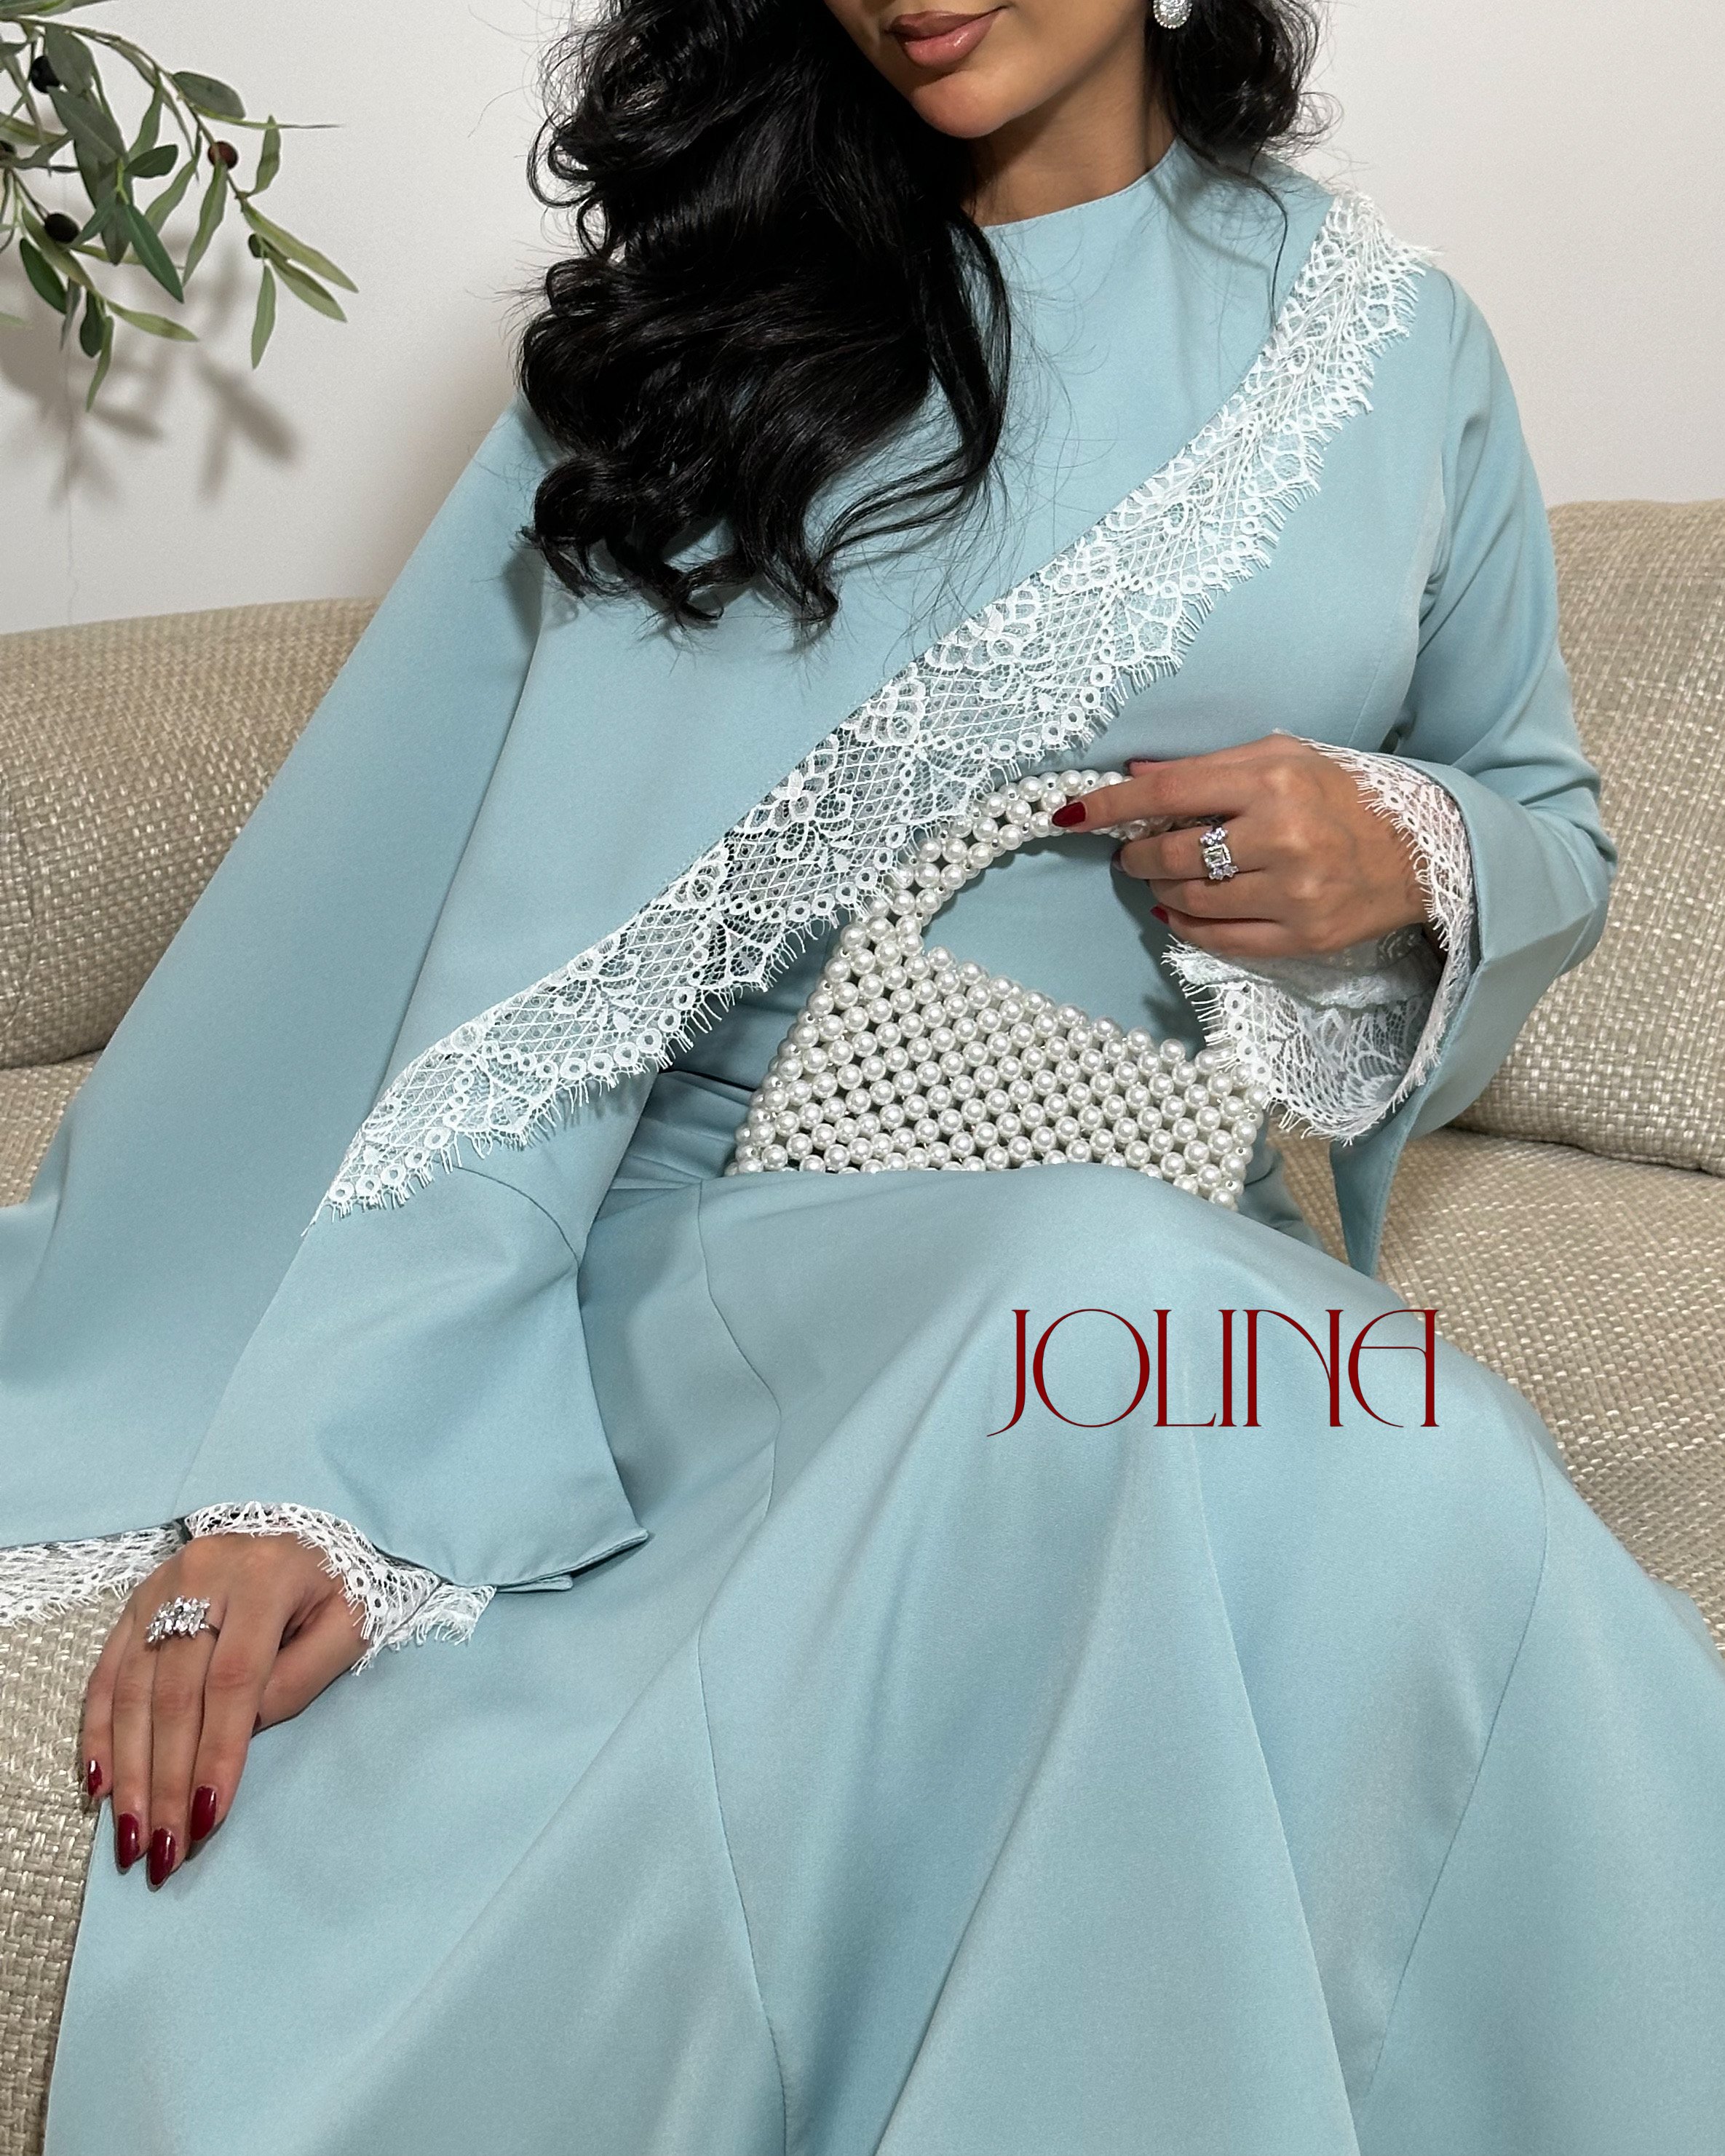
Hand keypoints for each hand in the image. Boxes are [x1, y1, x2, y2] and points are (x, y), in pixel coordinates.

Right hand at [82, 1535, 365, 1885]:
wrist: (306, 1538)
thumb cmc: (334, 1591)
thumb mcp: (347, 1626)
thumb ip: (298, 1678)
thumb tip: (238, 1733)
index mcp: (266, 1578)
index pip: (233, 1679)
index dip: (216, 1751)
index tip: (207, 1817)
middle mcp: (204, 1573)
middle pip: (174, 1691)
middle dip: (167, 1777)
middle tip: (162, 1847)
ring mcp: (162, 1585)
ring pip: (132, 1687)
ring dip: (129, 1768)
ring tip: (132, 1832)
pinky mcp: (137, 1600)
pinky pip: (107, 1671)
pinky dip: (99, 1730)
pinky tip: (100, 1782)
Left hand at [1054, 736, 1429, 959]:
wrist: (1422, 849)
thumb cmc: (1341, 794)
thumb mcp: (1282, 758)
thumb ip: (1207, 768)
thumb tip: (1135, 777)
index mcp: (1273, 780)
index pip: (1168, 792)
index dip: (1110, 806)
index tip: (1069, 815)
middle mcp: (1282, 836)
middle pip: (1172, 852)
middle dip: (1136, 852)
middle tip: (1130, 850)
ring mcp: (1292, 892)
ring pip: (1190, 898)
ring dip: (1159, 887)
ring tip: (1159, 873)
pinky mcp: (1302, 936)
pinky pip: (1220, 939)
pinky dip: (1185, 924)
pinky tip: (1178, 908)